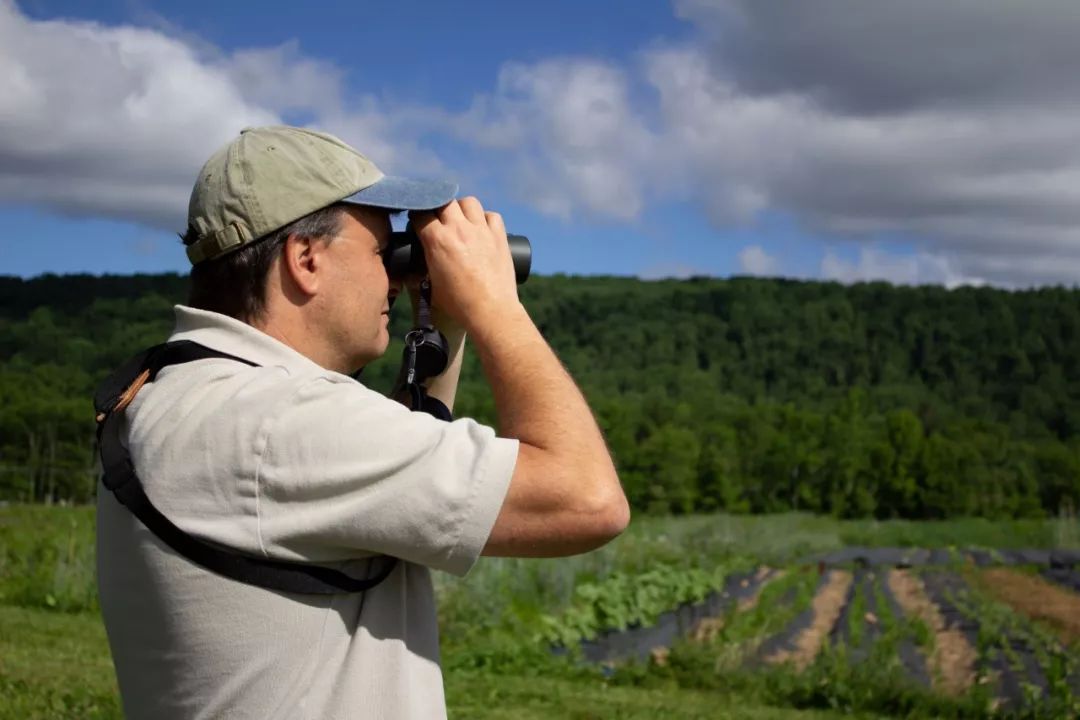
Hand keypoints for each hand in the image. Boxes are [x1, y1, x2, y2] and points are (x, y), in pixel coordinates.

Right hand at [408, 197, 520, 332]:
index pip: (420, 213)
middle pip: (444, 201)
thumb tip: (414, 268)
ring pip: (469, 202)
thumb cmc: (459, 304)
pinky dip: (485, 219)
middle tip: (439, 220)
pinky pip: (492, 215)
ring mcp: (481, 231)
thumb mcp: (431, 286)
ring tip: (461, 220)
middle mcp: (459, 230)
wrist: (491, 311)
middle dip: (438, 208)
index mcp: (437, 241)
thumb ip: (421, 271)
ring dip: (462, 208)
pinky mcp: (499, 237)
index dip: (416, 216)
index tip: (417, 222)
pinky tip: (482, 228)